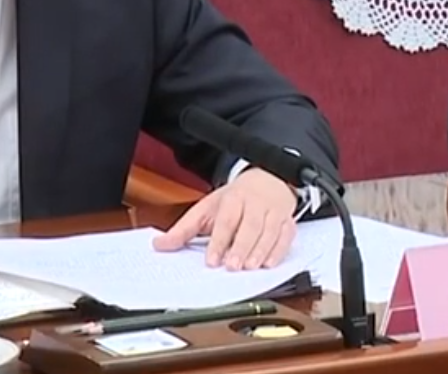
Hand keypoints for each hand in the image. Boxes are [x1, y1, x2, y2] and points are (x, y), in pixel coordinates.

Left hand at [152, 168, 296, 269]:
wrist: (267, 179)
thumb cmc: (235, 199)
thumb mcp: (207, 209)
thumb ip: (184, 229)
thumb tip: (160, 245)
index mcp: (233, 198)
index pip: (226, 219)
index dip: (219, 240)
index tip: (212, 259)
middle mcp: (254, 203)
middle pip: (249, 225)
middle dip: (241, 246)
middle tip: (232, 266)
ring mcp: (273, 211)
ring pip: (269, 231)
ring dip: (260, 251)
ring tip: (249, 267)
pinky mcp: (287, 221)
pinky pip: (287, 236)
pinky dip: (279, 251)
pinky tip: (269, 263)